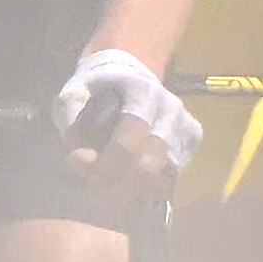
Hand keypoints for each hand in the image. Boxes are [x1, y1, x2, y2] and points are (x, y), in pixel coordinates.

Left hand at [53, 49, 195, 206]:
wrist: (130, 69)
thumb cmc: (98, 86)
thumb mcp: (73, 93)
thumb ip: (71, 124)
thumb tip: (81, 160)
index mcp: (143, 93)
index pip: (128, 145)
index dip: (103, 165)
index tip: (78, 166)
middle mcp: (171, 109)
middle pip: (148, 167)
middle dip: (116, 187)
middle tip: (92, 189)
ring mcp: (185, 125)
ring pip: (162, 177)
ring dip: (131, 192)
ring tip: (106, 189)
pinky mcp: (191, 140)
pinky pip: (170, 177)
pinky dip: (147, 187)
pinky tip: (127, 183)